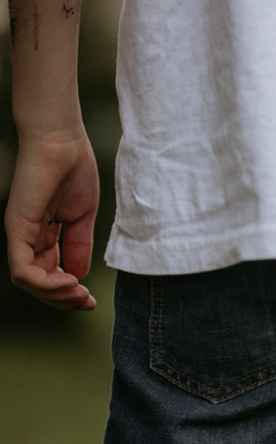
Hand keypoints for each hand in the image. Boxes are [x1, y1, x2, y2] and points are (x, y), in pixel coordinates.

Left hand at [5, 126, 100, 309]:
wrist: (62, 141)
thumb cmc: (74, 169)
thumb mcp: (83, 216)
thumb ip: (79, 245)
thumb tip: (78, 273)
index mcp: (42, 234)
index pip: (49, 273)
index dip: (68, 292)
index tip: (91, 299)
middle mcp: (26, 237)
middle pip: (37, 283)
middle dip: (62, 299)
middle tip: (86, 302)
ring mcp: (19, 233)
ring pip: (27, 281)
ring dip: (54, 295)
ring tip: (78, 292)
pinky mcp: (17, 228)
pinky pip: (23, 268)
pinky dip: (44, 283)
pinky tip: (68, 280)